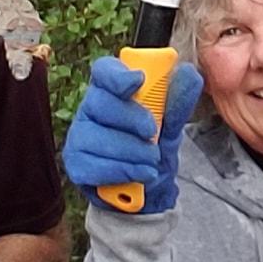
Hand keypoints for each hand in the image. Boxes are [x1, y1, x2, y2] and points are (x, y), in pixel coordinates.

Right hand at [61, 56, 203, 214]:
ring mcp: (78, 136)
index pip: (104, 70)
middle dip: (133, 119)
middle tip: (153, 134)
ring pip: (97, 136)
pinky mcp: (75, 164)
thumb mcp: (171, 125)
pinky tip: (138, 174)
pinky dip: (122, 171)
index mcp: (111, 90)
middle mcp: (90, 108)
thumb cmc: (153, 148)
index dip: (118, 74)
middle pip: (101, 101)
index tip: (139, 80)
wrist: (149, 191)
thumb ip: (178, 101)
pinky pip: (94, 165)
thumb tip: (188, 72)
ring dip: (132, 151)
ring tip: (151, 160)